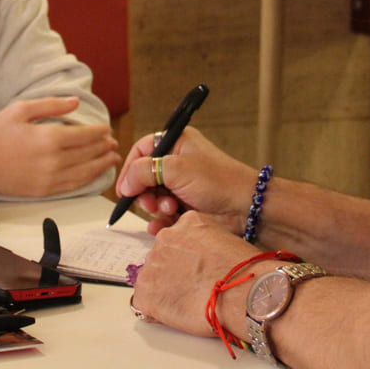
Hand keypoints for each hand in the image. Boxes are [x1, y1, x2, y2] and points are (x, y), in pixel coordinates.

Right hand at [0, 97, 120, 195]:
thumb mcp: (21, 109)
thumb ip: (51, 105)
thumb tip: (76, 103)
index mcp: (49, 138)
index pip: (85, 135)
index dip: (99, 132)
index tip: (107, 129)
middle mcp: (53, 160)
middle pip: (88, 153)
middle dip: (104, 147)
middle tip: (113, 142)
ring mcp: (49, 178)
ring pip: (85, 172)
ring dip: (101, 164)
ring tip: (111, 158)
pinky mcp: (44, 191)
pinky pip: (73, 186)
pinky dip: (88, 180)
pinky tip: (94, 174)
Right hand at [114, 126, 255, 233]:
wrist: (245, 207)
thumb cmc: (216, 180)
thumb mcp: (176, 169)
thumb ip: (143, 172)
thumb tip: (125, 184)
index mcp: (176, 143)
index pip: (142, 150)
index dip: (130, 169)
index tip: (124, 188)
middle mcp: (177, 162)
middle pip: (144, 177)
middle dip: (145, 192)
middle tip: (151, 203)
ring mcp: (181, 185)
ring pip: (152, 197)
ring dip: (157, 206)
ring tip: (171, 210)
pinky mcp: (185, 205)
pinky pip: (163, 213)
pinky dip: (161, 220)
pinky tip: (165, 225)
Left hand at [131, 210, 262, 335]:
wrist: (240, 293)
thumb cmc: (242, 272)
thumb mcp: (226, 239)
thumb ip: (207, 241)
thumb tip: (203, 257)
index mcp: (186, 223)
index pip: (176, 239)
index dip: (186, 259)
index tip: (194, 270)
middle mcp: (164, 238)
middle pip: (162, 258)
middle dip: (173, 273)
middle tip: (193, 287)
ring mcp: (152, 264)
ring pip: (152, 278)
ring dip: (165, 290)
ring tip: (189, 301)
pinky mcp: (145, 292)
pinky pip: (144, 302)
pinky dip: (157, 310)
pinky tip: (177, 312)